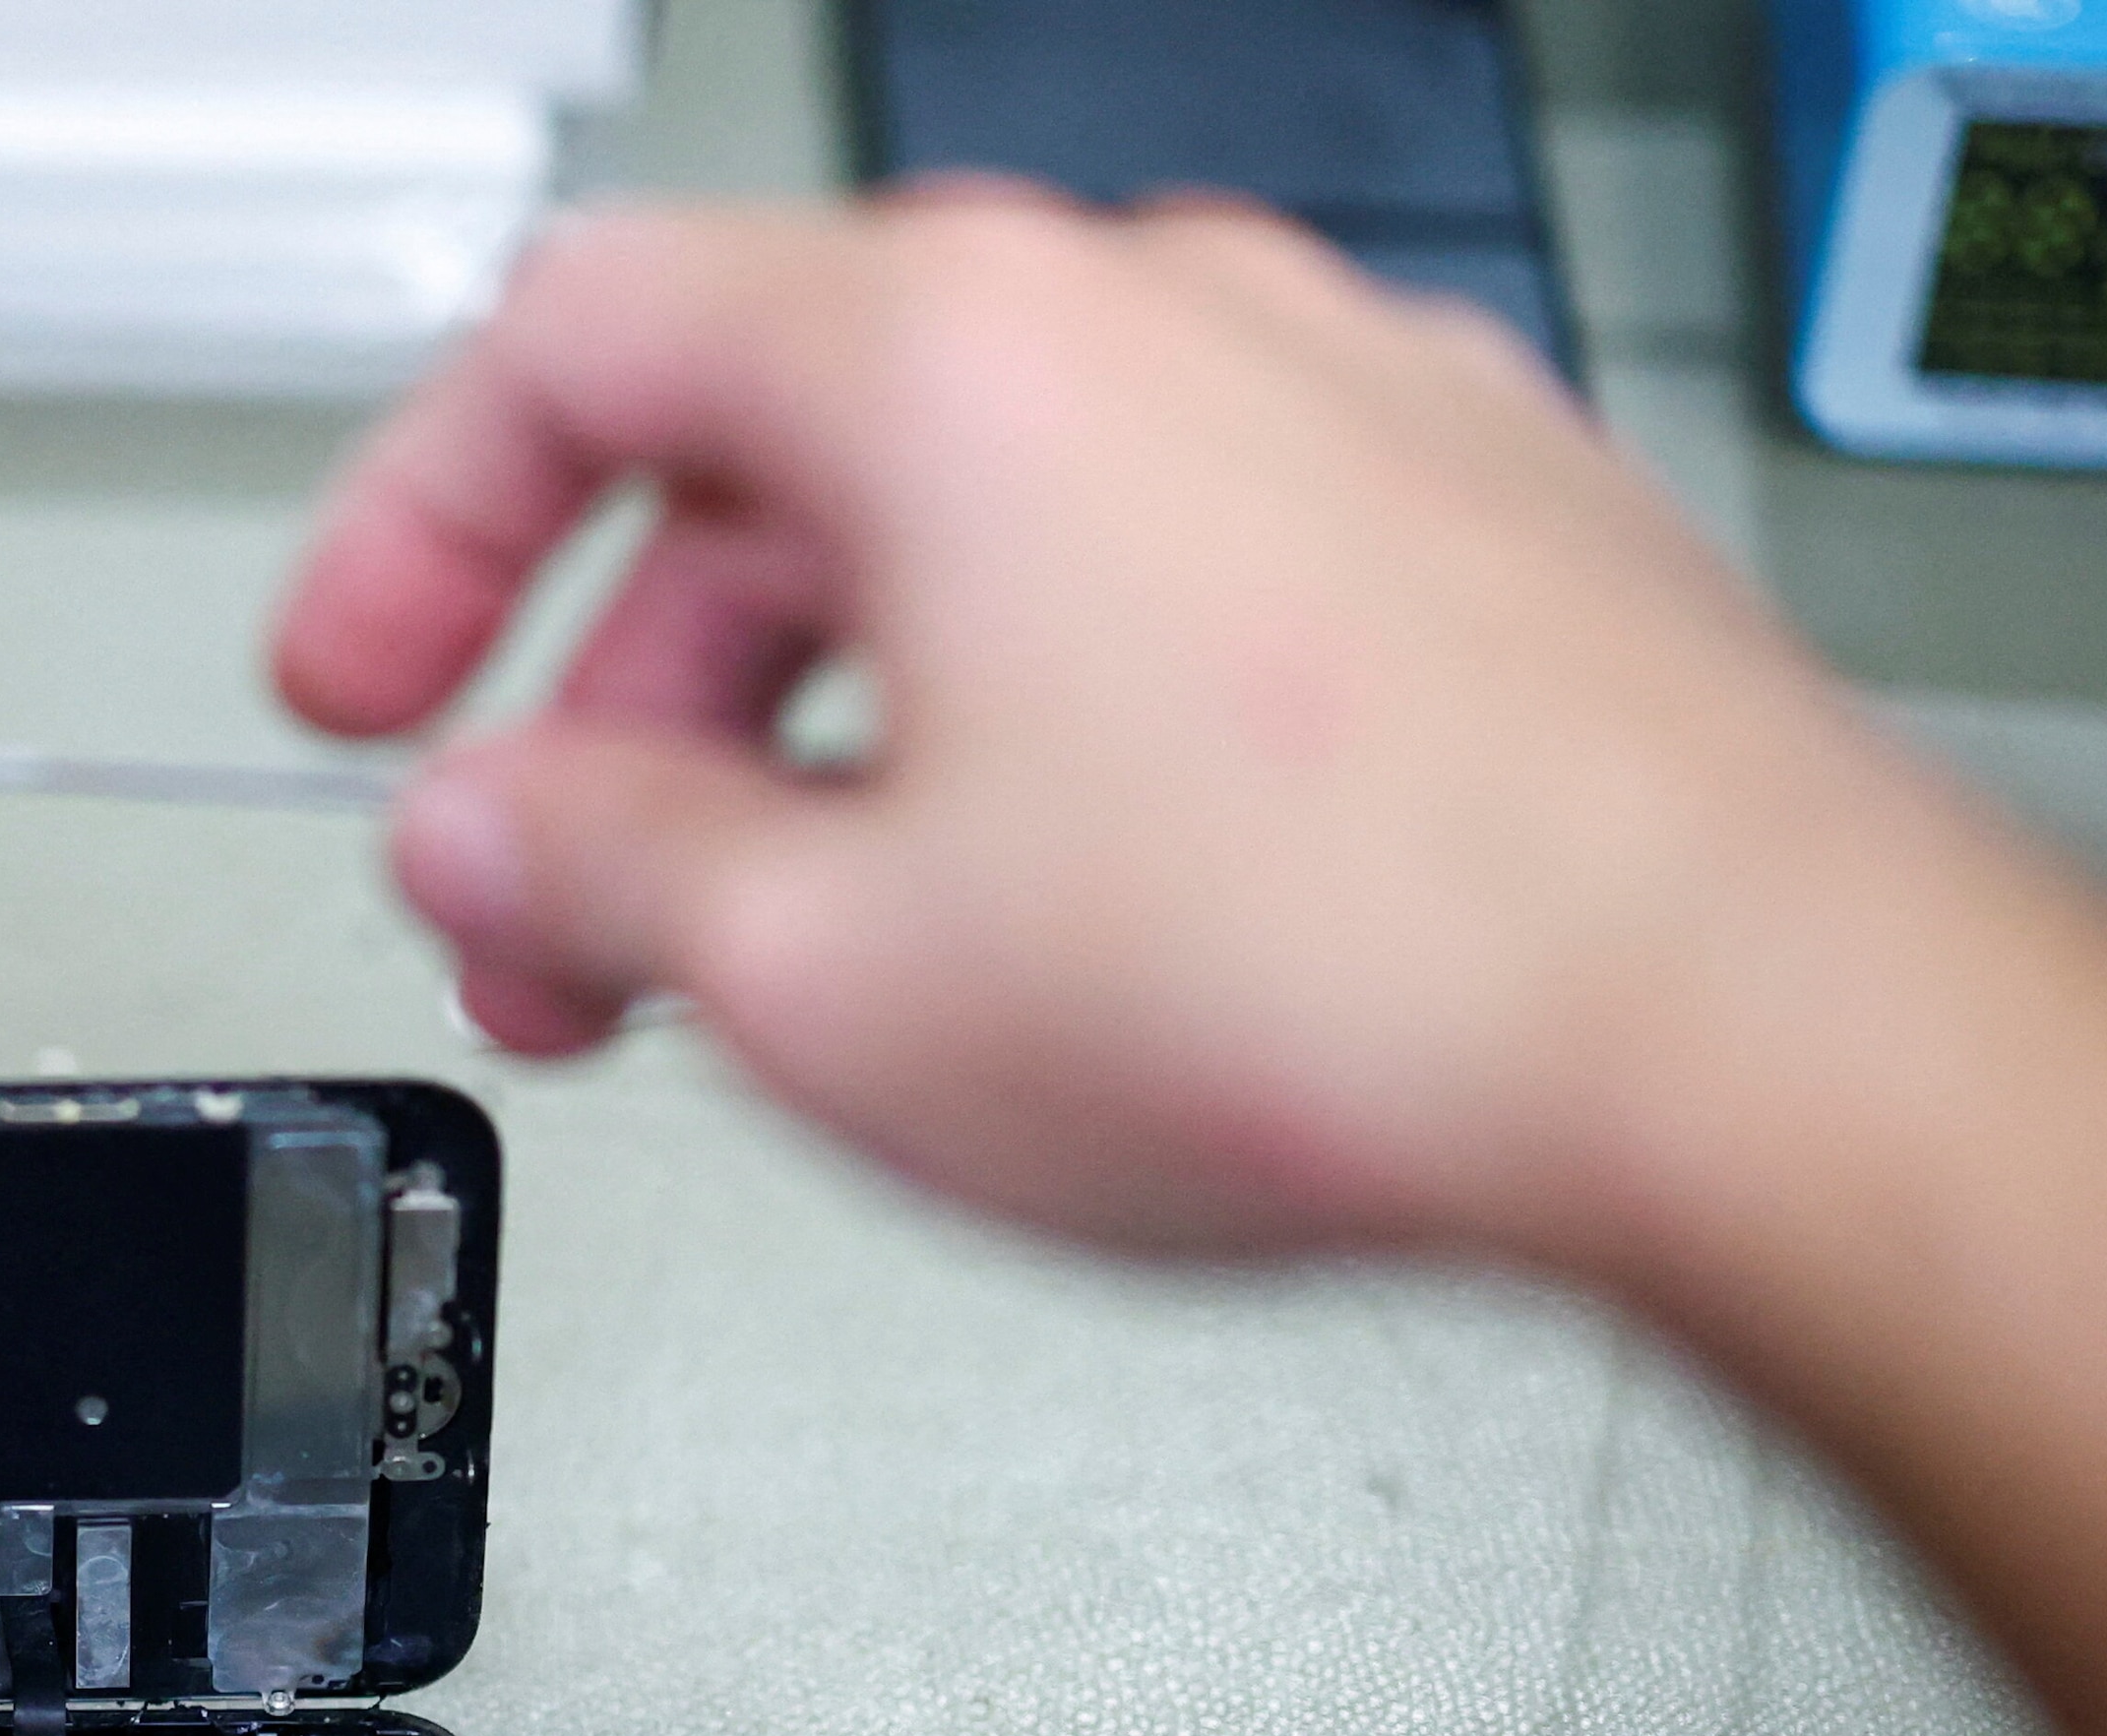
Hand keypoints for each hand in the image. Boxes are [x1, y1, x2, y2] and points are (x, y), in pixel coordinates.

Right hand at [275, 191, 2106, 1735]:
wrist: (1747, 1043)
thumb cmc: (1342, 980)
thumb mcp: (815, 979)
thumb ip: (580, 871)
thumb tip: (485, 834)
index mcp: (949, 360)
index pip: (565, 345)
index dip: (403, 534)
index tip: (358, 688)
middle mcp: (1153, 321)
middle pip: (767, 457)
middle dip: (615, 711)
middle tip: (559, 922)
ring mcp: (1336, 401)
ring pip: (972, 527)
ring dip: (818, 733)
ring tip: (795, 963)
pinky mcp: (1467, 522)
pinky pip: (1157, 577)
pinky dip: (1026, 716)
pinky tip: (1032, 917)